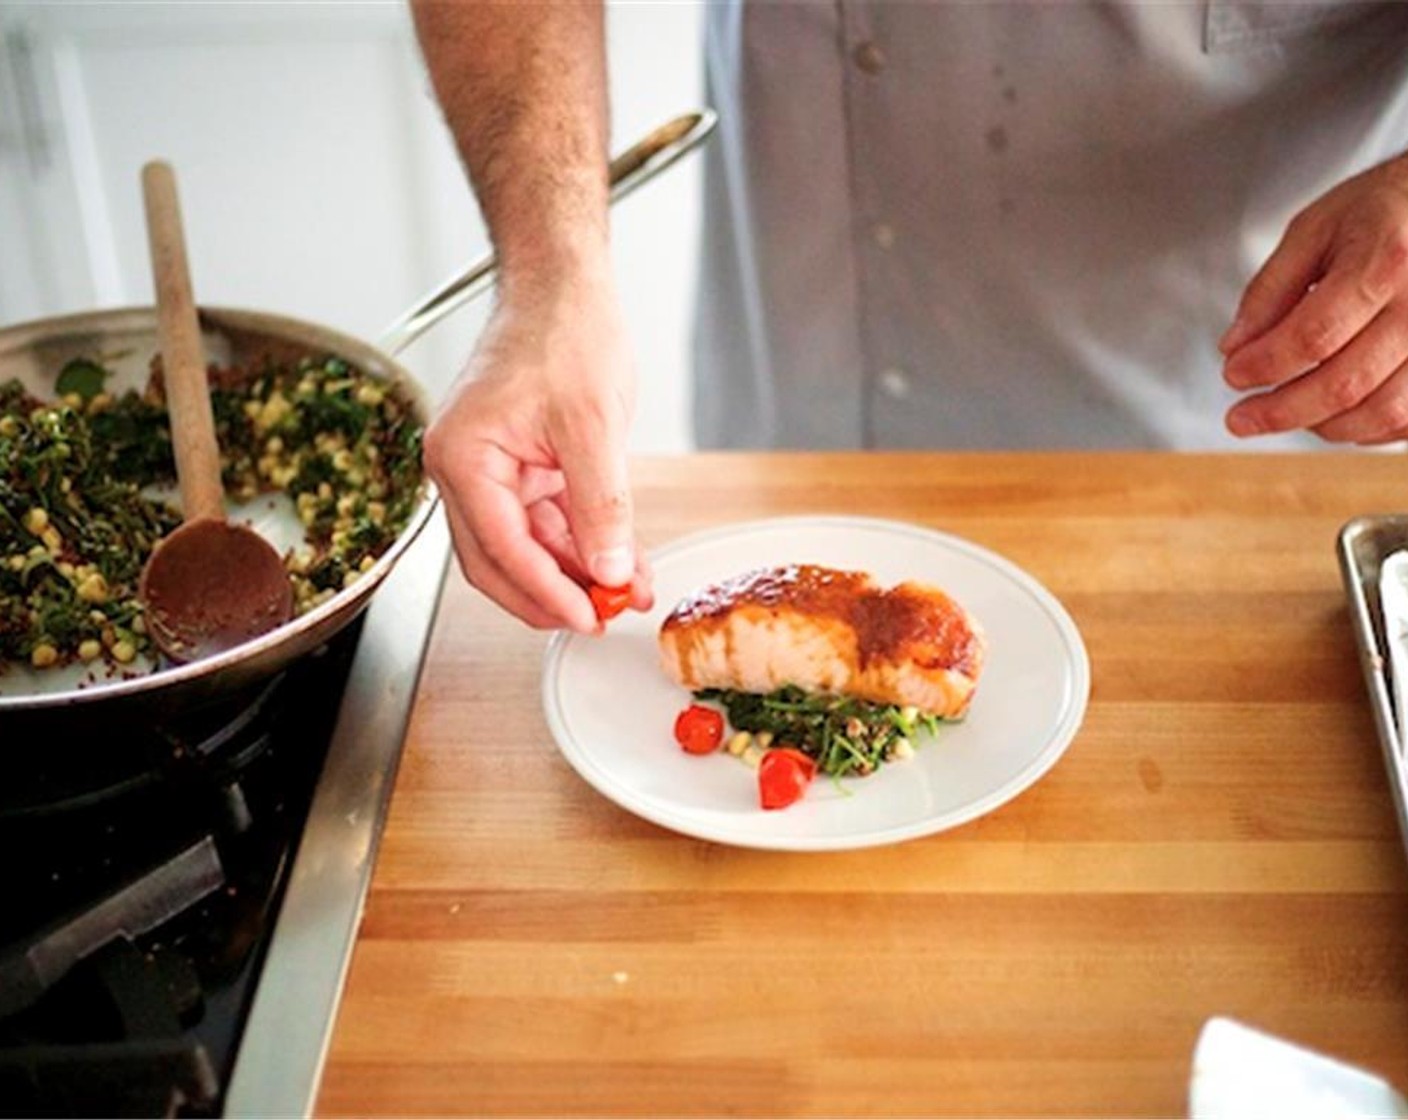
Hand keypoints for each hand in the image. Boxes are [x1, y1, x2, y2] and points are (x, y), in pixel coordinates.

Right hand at [423, 274, 652, 631]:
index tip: (587, 617)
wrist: (563, 285)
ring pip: (524, 548)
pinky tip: (616, 564)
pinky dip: (578, 545)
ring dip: (571, 574)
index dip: (546, 592)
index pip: (500, 548)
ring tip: (623, 593)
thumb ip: (600, 506)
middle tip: (601, 618)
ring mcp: (487, 470)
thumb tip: (609, 569)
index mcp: (462, 456)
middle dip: (552, 595)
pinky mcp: (516, 468)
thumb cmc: (564, 330)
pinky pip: (543, 523)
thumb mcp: (593, 425)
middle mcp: (462, 468)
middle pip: (499, 561)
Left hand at [1222, 155, 1407, 443]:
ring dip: (1321, 425)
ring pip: (1382, 412)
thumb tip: (1234, 347)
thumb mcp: (1314, 230)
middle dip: (1280, 411)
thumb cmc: (1381, 211)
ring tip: (1285, 414)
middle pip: (1344, 383)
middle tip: (1240, 418)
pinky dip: (1367, 430)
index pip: (1314, 336)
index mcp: (1385, 263)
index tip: (1232, 374)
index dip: (1265, 365)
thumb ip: (1270, 290)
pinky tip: (1333, 418)